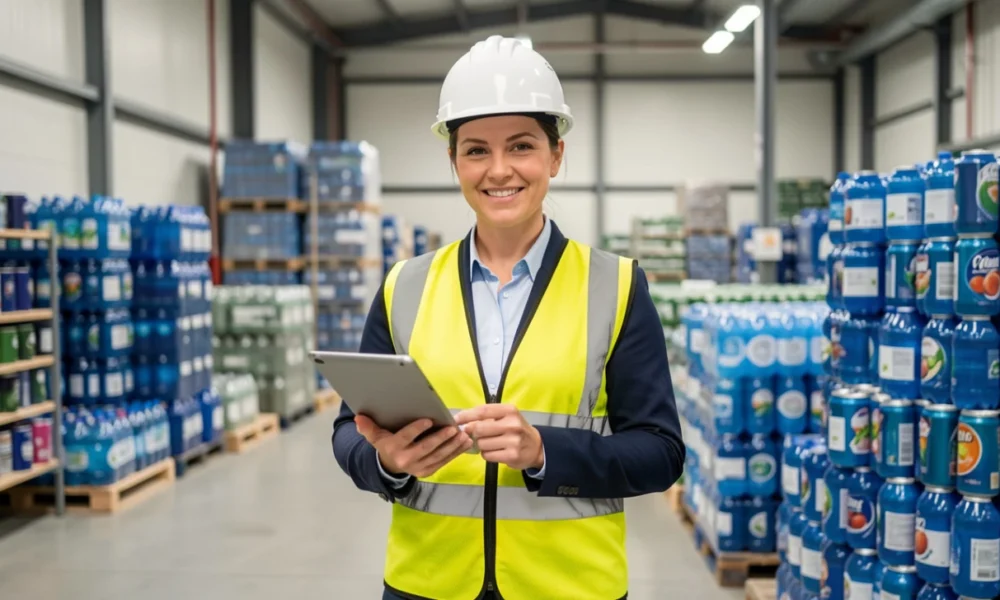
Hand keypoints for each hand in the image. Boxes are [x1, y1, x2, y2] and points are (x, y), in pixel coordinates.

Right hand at [355, 415, 473, 477]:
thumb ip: (368, 427)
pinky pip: (444, 461)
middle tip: (453, 428)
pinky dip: (456, 452)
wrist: (390, 466)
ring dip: (452, 446)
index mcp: (393, 449)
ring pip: (438, 456)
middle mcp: (406, 460)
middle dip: (441, 438)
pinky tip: (465, 443)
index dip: (417, 430)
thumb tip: (359, 417)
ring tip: (463, 435)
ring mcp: (418, 467)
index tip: (429, 420)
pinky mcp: (428, 471)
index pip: (405, 438)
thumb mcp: (375, 436)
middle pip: (426, 448)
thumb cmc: (386, 444)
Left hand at [454, 404, 543, 470]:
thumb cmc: (516, 430)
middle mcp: (512, 424)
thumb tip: (463, 421)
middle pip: (479, 428)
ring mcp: (513, 441)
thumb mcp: (506, 417)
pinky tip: (495, 451)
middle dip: (473, 432)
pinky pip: (487, 455)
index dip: (466, 415)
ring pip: (481, 443)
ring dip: (481, 445)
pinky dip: (486, 454)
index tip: (456, 419)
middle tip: (475, 434)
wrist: (536, 447)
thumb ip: (486, 417)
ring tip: (490, 443)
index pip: (482, 411)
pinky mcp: (512, 456)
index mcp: (510, 411)